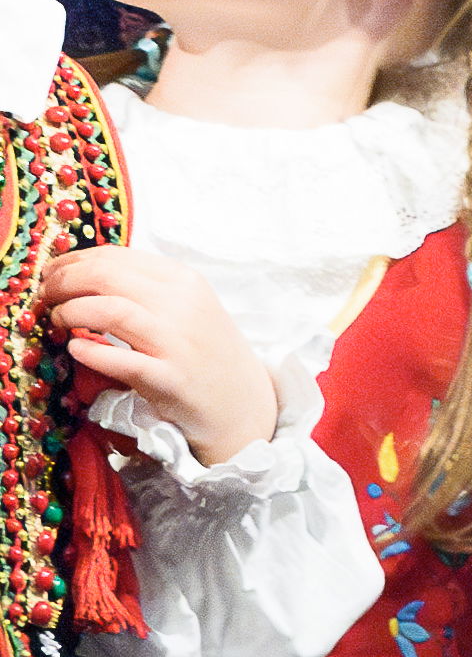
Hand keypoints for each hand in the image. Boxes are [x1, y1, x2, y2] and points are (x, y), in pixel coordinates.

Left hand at [40, 242, 275, 461]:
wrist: (239, 400)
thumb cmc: (204, 352)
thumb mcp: (185, 307)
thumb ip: (145, 288)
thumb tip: (85, 274)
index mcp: (184, 280)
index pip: (116, 256)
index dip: (72, 261)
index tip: (52, 274)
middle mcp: (183, 303)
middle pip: (106, 276)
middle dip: (62, 283)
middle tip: (46, 297)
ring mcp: (177, 341)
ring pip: (109, 310)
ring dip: (70, 312)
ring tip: (59, 321)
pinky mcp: (168, 378)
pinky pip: (119, 360)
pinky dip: (88, 352)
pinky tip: (76, 349)